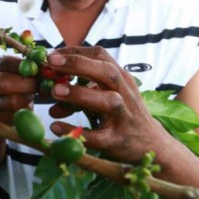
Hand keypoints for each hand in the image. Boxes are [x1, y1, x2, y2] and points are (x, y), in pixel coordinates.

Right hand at [0, 55, 36, 124]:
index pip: (4, 62)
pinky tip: (24, 107)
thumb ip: (24, 67)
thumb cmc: (8, 81)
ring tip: (30, 95)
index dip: (24, 66)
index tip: (37, 69)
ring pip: (10, 101)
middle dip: (26, 84)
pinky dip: (24, 111)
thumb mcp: (11, 70)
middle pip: (2, 83)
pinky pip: (13, 116)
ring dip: (26, 98)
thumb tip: (43, 68)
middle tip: (37, 85)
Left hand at [46, 46, 173, 163]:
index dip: (75, 52)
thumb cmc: (122, 114)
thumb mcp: (106, 95)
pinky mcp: (118, 141)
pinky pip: (97, 136)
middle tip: (51, 63)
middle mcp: (125, 94)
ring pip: (107, 101)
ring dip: (80, 94)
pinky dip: (75, 130)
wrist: (152, 146)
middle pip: (107, 72)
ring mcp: (124, 117)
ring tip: (55, 91)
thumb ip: (80, 88)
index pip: (101, 55)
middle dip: (78, 65)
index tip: (51, 54)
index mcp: (121, 78)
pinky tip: (55, 126)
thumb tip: (47, 88)